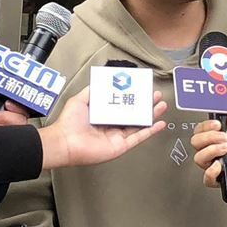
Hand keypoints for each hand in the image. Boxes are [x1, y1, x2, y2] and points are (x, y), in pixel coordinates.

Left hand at [39, 86, 166, 168]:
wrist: (64, 141)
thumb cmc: (68, 122)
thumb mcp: (81, 99)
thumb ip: (93, 91)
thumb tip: (102, 81)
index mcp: (104, 115)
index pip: (123, 105)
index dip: (134, 97)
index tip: (142, 88)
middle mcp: (112, 126)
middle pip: (134, 114)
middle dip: (146, 104)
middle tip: (156, 95)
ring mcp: (117, 136)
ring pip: (139, 124)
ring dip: (151, 115)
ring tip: (162, 105)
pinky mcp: (121, 146)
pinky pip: (139, 137)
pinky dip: (150, 131)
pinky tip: (160, 124)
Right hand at [191, 114, 226, 192]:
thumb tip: (226, 128)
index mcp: (221, 133)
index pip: (202, 128)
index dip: (206, 126)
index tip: (218, 125)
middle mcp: (216, 147)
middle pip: (196, 142)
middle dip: (208, 137)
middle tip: (224, 137)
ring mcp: (218, 162)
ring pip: (199, 158)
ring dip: (210, 151)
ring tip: (226, 149)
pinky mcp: (221, 178)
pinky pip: (207, 178)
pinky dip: (210, 172)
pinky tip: (220, 166)